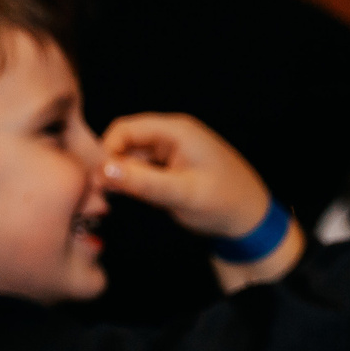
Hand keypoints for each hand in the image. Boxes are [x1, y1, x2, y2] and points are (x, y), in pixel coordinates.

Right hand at [99, 113, 275, 239]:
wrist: (251, 221)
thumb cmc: (226, 204)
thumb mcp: (183, 194)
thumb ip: (144, 182)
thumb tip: (104, 170)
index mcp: (177, 131)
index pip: (125, 128)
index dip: (107, 151)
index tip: (98, 178)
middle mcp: (171, 135)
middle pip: (125, 142)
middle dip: (112, 165)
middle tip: (103, 193)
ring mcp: (170, 151)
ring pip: (131, 157)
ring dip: (121, 176)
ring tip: (116, 198)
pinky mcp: (169, 168)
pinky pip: (142, 170)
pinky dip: (133, 182)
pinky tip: (132, 198)